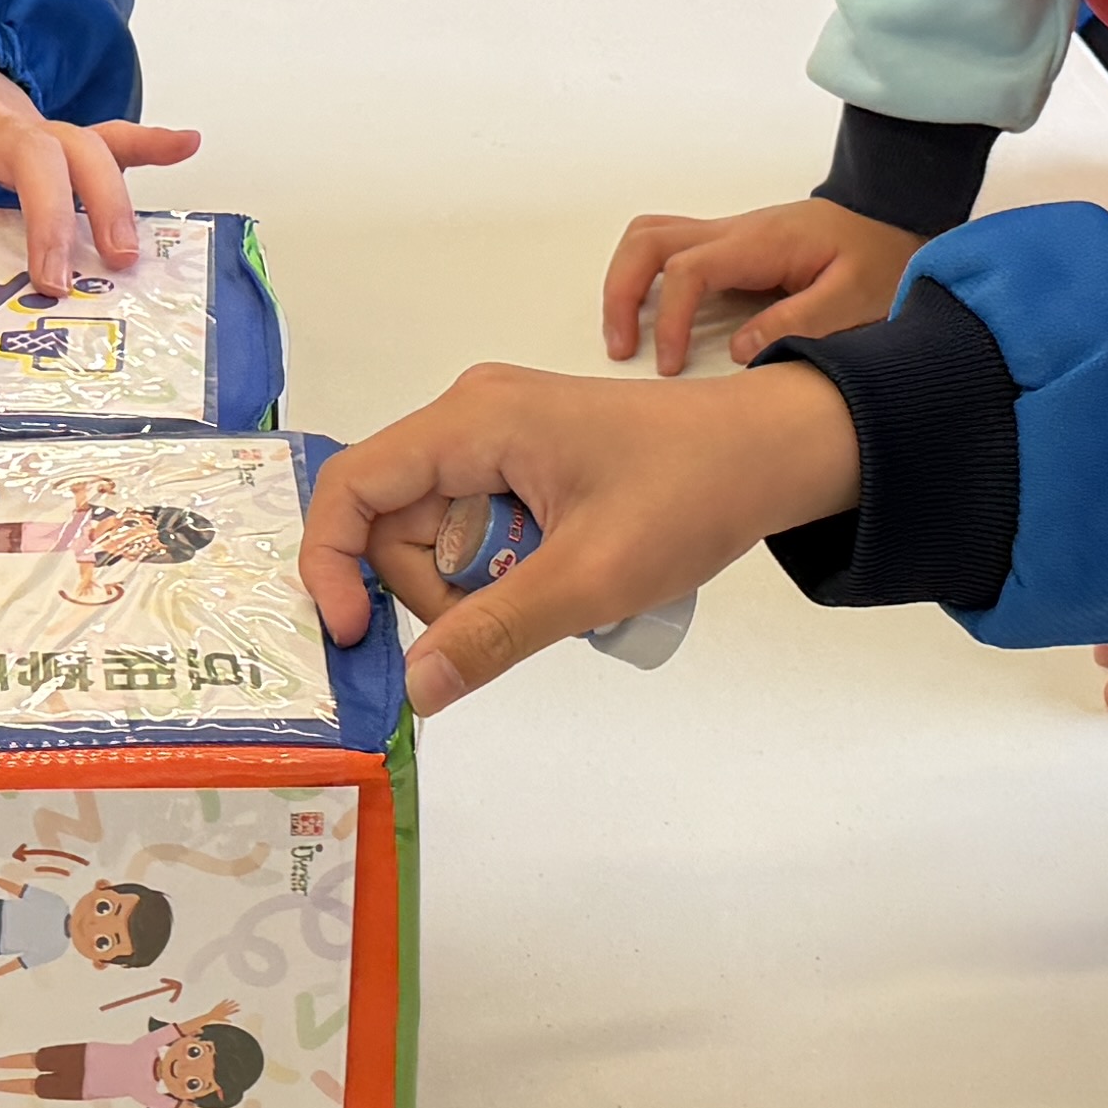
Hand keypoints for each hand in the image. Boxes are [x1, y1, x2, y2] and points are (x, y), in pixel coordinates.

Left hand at [0, 46, 199, 303]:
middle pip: (29, 152)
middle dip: (43, 214)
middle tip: (46, 285)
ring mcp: (27, 123)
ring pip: (85, 145)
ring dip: (111, 197)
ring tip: (121, 259)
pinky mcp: (58, 131)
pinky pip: (113, 133)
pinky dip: (152, 141)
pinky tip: (190, 146)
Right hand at [296, 360, 859, 709]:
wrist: (774, 453)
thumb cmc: (691, 494)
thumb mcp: (591, 577)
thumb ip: (494, 632)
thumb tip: (413, 690)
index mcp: (472, 421)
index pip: (351, 488)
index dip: (332, 565)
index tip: (358, 636)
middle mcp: (469, 417)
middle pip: (393, 524)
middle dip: (436, 590)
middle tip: (519, 613)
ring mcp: (497, 437)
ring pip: (434, 535)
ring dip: (476, 585)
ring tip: (558, 591)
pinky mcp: (523, 460)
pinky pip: (475, 528)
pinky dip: (503, 569)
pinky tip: (560, 578)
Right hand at [603, 193, 920, 372]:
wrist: (897, 222)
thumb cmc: (883, 261)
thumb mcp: (856, 298)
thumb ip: (801, 322)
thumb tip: (739, 351)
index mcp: (763, 241)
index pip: (688, 269)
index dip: (669, 319)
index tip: (671, 366)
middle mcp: (737, 231)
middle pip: (648, 240)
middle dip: (621, 292)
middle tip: (622, 348)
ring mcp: (731, 236)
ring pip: (651, 238)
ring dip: (626, 281)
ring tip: (627, 335)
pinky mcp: (733, 248)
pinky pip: (670, 251)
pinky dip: (648, 280)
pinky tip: (656, 319)